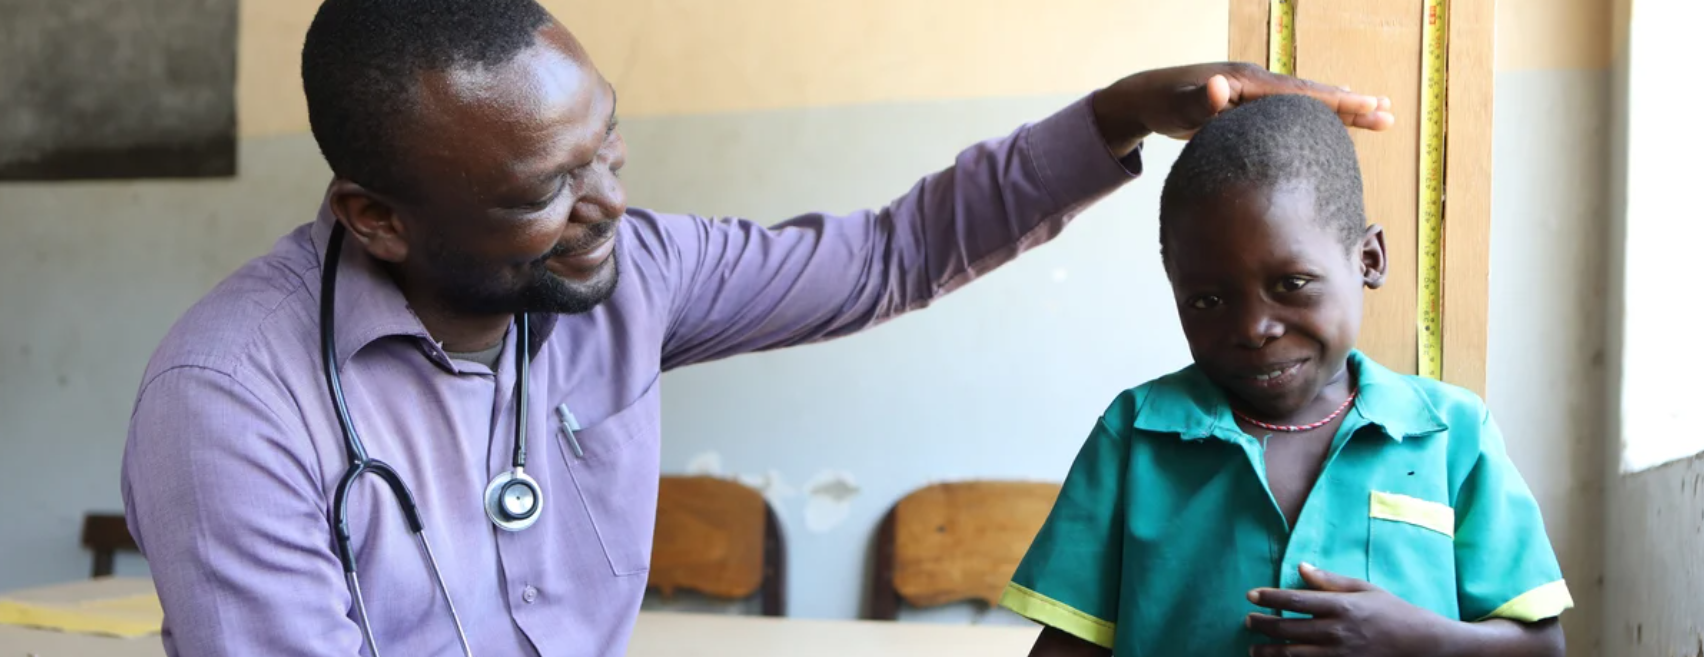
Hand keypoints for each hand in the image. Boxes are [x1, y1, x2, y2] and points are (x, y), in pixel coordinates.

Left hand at [1090, 62, 1395, 154]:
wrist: (1147, 97)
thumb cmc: (1162, 104)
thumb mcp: (1177, 105)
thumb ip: (1199, 100)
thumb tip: (1219, 87)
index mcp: (1249, 82)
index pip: (1301, 94)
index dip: (1334, 101)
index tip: (1368, 105)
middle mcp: (1258, 82)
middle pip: (1312, 95)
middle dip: (1351, 105)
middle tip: (1389, 114)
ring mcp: (1256, 92)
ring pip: (1307, 102)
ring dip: (1341, 110)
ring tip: (1379, 116)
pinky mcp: (1251, 105)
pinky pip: (1292, 111)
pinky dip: (1317, 115)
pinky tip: (1333, 122)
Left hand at [1243, 563, 1446, 656]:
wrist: (1422, 644)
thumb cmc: (1393, 612)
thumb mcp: (1364, 588)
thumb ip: (1330, 580)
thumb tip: (1301, 567)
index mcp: (1341, 605)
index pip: (1295, 599)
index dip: (1269, 597)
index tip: (1250, 595)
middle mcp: (1336, 631)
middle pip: (1288, 628)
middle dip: (1263, 625)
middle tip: (1247, 620)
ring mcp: (1339, 654)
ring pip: (1293, 654)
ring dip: (1269, 651)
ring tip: (1253, 648)